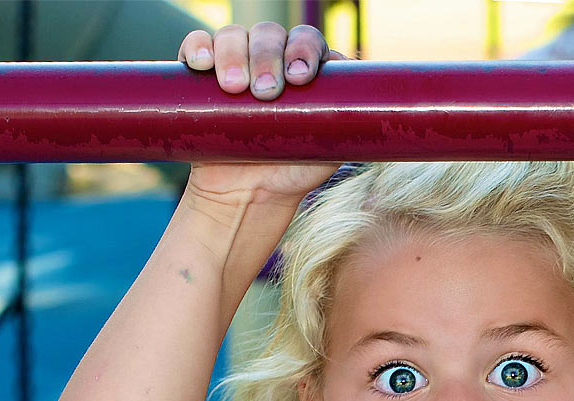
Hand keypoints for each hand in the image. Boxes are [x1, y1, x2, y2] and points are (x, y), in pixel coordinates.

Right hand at [177, 23, 345, 203]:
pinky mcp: (203, 75)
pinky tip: (199, 62)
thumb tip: (376, 113)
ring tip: (235, 88)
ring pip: (234, 35)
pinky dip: (197, 46)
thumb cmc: (295, 168)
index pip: (308, 42)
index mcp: (306, 66)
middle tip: (265, 93)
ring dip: (234, 55)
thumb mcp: (331, 149)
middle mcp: (272, 57)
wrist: (251, 193)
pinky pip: (197, 45)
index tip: (300, 78)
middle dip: (268, 58)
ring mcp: (237, 62)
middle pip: (270, 35)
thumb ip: (350, 127)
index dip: (305, 51)